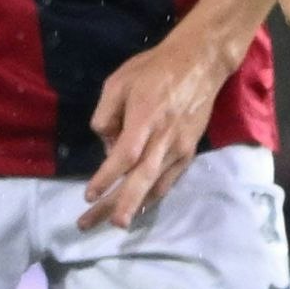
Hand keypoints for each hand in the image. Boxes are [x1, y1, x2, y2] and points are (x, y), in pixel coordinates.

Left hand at [81, 26, 237, 230]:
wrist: (201, 64)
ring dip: (135, 206)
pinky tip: (139, 208)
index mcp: (146, 117)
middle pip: (141, 177)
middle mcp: (164, 137)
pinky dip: (154, 196)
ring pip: (156, 183)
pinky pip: (169, 179)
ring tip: (113, 224)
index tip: (89, 195)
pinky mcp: (189, 150)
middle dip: (120, 204)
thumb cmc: (155, 69)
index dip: (107, 177)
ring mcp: (180, 146)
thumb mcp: (119, 81)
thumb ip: (106, 114)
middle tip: (99, 225)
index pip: (125, 155)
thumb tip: (106, 144)